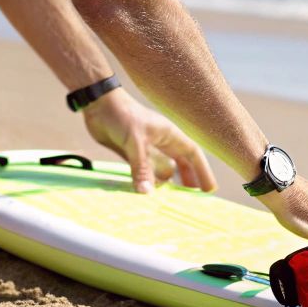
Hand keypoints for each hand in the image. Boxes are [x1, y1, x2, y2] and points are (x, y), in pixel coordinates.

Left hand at [83, 88, 215, 193]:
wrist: (98, 105)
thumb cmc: (122, 116)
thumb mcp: (135, 142)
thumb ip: (141, 168)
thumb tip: (147, 193)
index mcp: (169, 135)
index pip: (192, 154)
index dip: (202, 171)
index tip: (209, 189)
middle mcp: (160, 143)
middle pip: (180, 164)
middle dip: (187, 181)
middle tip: (192, 200)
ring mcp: (145, 149)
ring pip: (161, 170)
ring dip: (165, 183)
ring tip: (171, 201)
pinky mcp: (131, 154)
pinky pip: (143, 172)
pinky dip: (147, 182)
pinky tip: (147, 192)